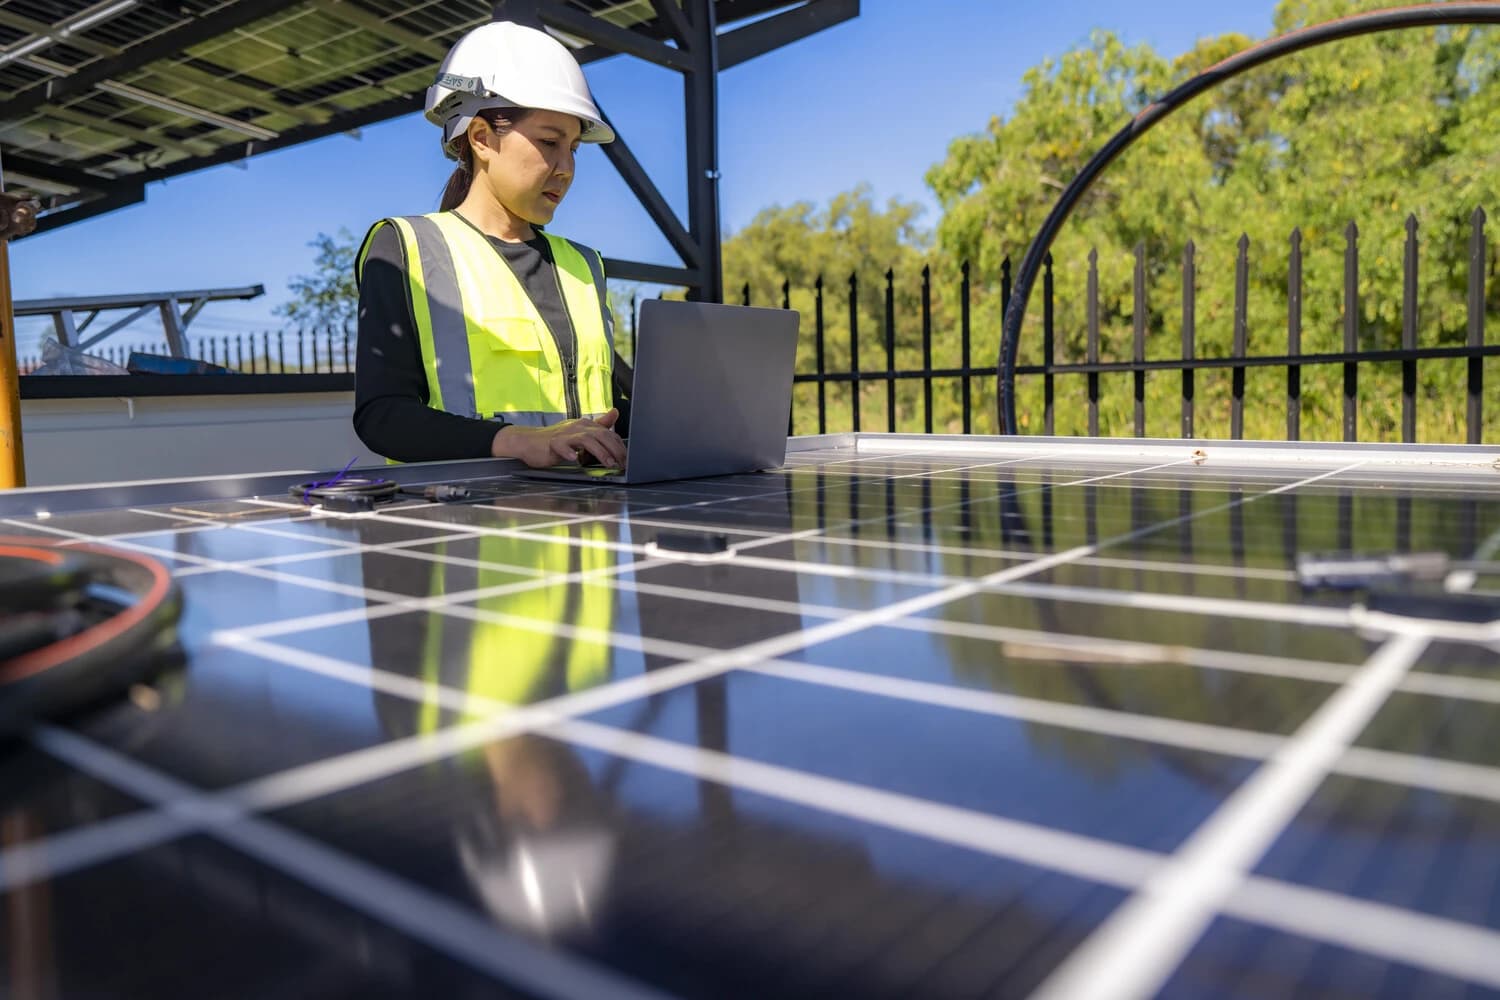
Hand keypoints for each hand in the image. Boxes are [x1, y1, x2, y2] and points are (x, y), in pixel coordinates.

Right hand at [491, 408, 626, 468]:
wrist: (529, 442)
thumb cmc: (556, 440)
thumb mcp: (580, 432)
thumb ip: (599, 424)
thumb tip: (615, 412)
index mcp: (586, 425)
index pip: (608, 433)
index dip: (619, 446)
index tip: (628, 459)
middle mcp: (578, 427)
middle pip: (601, 435)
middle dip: (615, 449)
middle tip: (623, 463)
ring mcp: (565, 434)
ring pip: (586, 440)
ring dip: (599, 452)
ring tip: (609, 463)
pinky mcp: (552, 443)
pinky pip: (561, 446)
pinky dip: (568, 453)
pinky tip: (574, 459)